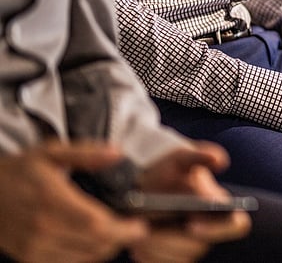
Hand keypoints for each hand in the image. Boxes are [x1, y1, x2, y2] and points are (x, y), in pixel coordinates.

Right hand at [0, 142, 148, 262]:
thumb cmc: (20, 171)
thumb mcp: (52, 152)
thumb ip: (87, 153)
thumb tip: (117, 153)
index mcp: (52, 200)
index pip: (96, 225)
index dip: (123, 229)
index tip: (140, 225)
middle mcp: (43, 228)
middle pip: (94, 244)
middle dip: (119, 239)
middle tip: (133, 229)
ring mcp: (34, 247)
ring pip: (84, 258)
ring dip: (105, 249)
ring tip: (115, 234)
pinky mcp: (29, 258)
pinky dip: (86, 257)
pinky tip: (92, 243)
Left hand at [130, 143, 250, 262]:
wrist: (142, 186)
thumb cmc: (168, 172)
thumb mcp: (181, 159)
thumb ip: (199, 156)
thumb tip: (218, 160)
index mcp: (220, 207)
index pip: (237, 225)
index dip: (218, 229)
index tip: (192, 223)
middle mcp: (209, 232)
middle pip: (199, 247)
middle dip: (172, 239)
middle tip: (149, 229)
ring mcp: (191, 249)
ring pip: (179, 259)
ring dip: (156, 246)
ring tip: (139, 232)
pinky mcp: (171, 259)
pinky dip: (146, 254)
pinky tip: (136, 241)